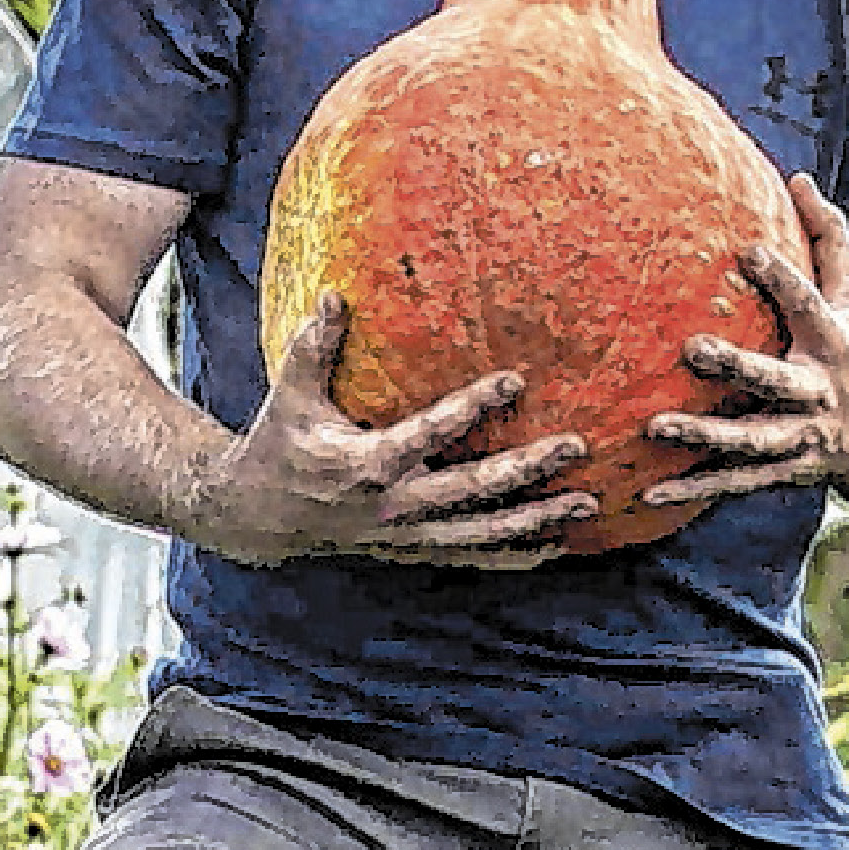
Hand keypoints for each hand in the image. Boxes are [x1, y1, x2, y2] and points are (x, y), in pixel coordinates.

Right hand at [207, 290, 600, 569]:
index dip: (472, 407)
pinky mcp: (414, 550)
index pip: (428, 433)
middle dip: (526, 469)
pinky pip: (474, 556)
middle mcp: (391, 506)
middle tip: (575, 445)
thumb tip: (331, 293)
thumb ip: (312, 347)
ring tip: (588, 501)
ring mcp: (407, 535)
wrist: (260, 518)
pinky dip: (517, 554)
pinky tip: (560, 544)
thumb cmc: (280, 444)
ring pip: (482, 532)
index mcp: (363, 464)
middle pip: (471, 489)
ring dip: (537, 520)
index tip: (516, 377)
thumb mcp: (289, 395)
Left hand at [646, 169, 848, 517]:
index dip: (782, 277)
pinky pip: (735, 483)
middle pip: (775, 380)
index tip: (746, 248)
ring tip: (655, 426)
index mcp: (837, 342)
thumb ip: (829, 237)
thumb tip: (798, 177)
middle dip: (736, 367)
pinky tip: (650, 494)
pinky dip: (695, 490)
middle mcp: (820, 392)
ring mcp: (802, 437)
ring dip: (705, 437)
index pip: (810, 305)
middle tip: (690, 347)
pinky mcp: (784, 470)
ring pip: (752, 440)